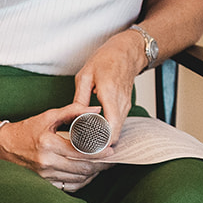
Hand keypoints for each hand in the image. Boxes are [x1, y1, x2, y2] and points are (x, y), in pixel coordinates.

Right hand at [0, 101, 111, 190]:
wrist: (2, 146)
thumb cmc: (26, 130)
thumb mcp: (49, 116)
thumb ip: (73, 111)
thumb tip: (96, 110)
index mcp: (48, 144)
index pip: (81, 152)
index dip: (98, 152)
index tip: (111, 150)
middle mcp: (46, 162)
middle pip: (81, 168)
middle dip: (99, 165)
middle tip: (111, 159)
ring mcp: (43, 175)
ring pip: (76, 179)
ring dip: (92, 174)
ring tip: (102, 166)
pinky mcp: (43, 182)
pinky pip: (67, 187)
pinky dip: (80, 182)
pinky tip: (88, 174)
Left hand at [72, 30, 144, 146]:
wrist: (128, 52)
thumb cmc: (107, 59)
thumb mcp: (86, 75)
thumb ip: (80, 98)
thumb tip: (74, 116)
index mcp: (109, 93)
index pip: (110, 124)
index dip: (99, 140)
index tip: (85, 147)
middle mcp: (121, 102)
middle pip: (114, 132)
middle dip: (98, 143)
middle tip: (80, 150)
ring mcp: (125, 104)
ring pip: (117, 130)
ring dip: (103, 138)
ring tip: (85, 143)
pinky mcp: (126, 106)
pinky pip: (118, 124)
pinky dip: (108, 131)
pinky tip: (94, 132)